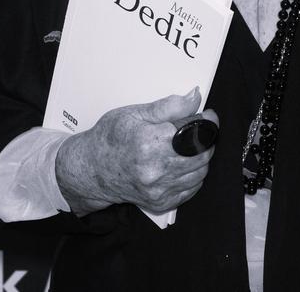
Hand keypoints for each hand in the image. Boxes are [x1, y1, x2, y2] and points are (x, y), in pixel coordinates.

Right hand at [55, 87, 218, 215]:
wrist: (92, 170)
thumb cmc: (109, 139)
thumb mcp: (134, 113)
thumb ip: (168, 106)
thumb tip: (194, 97)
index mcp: (150, 142)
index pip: (195, 132)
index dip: (207, 122)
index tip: (208, 116)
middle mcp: (155, 169)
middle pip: (202, 153)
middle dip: (205, 139)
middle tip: (197, 130)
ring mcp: (159, 189)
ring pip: (200, 172)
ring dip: (200, 157)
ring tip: (185, 147)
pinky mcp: (161, 202)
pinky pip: (192, 188)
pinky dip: (192, 175)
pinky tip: (179, 164)